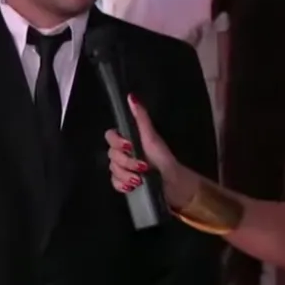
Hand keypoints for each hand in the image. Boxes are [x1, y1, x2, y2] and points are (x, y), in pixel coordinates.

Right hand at [105, 95, 196, 209]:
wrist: (173, 184)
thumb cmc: (164, 159)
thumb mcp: (152, 137)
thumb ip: (141, 118)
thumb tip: (131, 96)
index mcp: (130, 139)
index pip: (111, 136)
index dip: (117, 142)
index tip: (129, 146)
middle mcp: (124, 153)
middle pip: (111, 154)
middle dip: (127, 162)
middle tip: (143, 167)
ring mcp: (123, 169)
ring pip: (113, 170)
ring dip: (126, 175)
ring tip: (140, 179)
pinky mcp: (125, 184)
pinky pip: (114, 183)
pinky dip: (122, 185)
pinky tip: (132, 187)